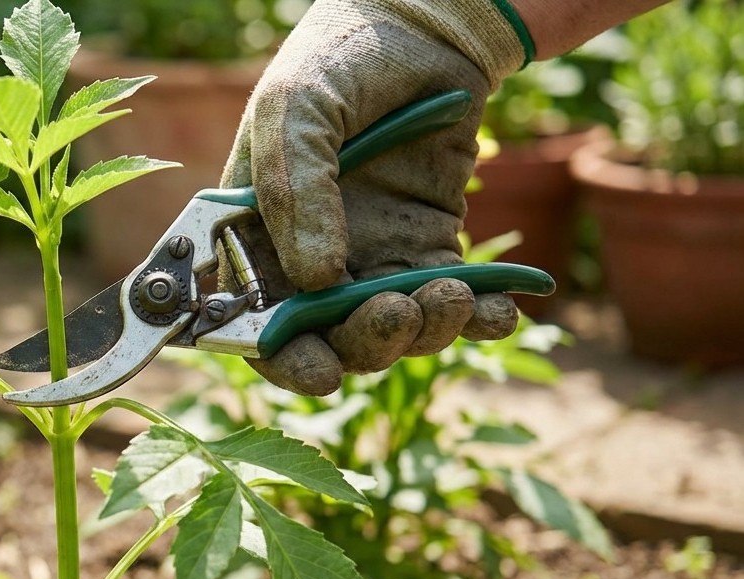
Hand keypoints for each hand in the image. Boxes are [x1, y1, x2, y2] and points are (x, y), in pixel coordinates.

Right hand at [220, 0, 530, 395]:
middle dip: (366, 344)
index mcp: (254, 235)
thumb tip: (319, 281)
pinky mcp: (430, 244)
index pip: (253, 319)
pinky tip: (499, 309)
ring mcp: (372, 255)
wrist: (426, 23)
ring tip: (454, 293)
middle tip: (398, 313)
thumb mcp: (295, 111)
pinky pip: (452, 302)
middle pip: (328, 338)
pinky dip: (480, 317)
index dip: (282, 356)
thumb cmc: (339, 59)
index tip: (321, 369)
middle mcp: (308, 257)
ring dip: (426, 330)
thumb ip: (295, 192)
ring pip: (393, 330)